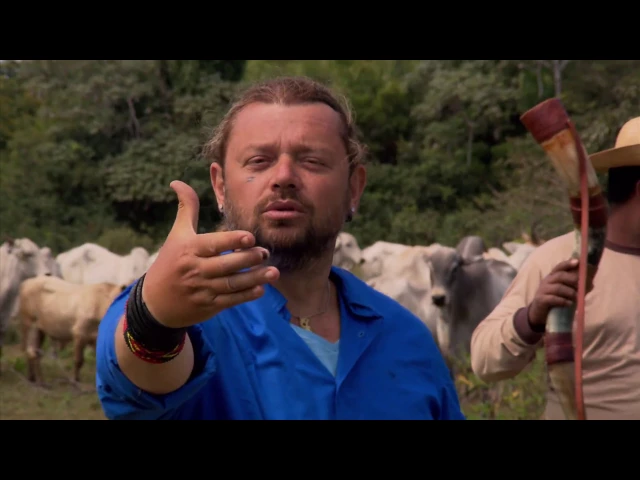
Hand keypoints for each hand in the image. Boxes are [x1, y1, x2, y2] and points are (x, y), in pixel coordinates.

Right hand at [141, 180, 279, 327]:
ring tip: (273, 272)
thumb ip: (186, 209)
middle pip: (226, 265)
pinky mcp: (208, 306)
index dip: (233, 241)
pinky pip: (230, 300)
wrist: (155, 303)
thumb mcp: (176, 235)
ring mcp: (202, 290)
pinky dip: (246, 296)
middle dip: (248, 259)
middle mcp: (195, 270)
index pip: (213, 244)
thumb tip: (178, 181)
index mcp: (189, 250)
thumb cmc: (169, 262)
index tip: (250, 237)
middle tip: (266, 253)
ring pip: (232, 284)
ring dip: (254, 279)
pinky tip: (261, 289)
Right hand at [528, 258, 578, 327]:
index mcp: (553, 276)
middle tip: (583, 285)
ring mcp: (543, 290)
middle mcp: (547, 281)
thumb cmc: (556, 299)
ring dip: (570, 292)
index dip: (568, 263)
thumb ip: (576, 286)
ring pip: (558, 287)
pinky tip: (569, 304)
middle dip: (573, 279)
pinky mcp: (541, 300)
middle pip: (560, 275)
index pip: (560, 267)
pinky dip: (563, 301)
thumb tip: (591, 282)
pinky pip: (552, 299)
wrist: (540, 312)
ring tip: (578, 298)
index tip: (578, 261)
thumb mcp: (565, 291)